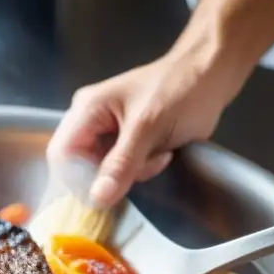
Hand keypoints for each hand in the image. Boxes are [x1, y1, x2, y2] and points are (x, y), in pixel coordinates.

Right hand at [47, 50, 235, 207]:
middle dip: (111, 176)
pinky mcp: (126, 143)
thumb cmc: (180, 90)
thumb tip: (96, 198)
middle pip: (81, 167)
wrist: (212, 74)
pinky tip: (162, 153)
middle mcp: (90, 122)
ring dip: (132, 173)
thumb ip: (121, 163)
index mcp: (86, 110)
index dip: (75, 180)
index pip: (62, 155)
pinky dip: (142, 169)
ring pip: (104, 173)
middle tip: (142, 165)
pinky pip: (122, 170)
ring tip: (159, 154)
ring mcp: (108, 133)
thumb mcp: (149, 127)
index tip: (103, 195)